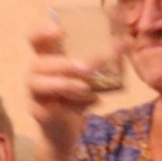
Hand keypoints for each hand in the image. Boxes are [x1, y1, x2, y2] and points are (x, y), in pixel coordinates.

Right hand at [27, 20, 101, 160]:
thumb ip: (103, 60)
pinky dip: (71, 104)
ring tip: (86, 88)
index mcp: (48, 58)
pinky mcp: (38, 112)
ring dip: (65, 84)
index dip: (42, 31)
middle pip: (39, 62)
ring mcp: (35, 93)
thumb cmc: (77, 96)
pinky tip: (91, 101)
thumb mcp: (90, 76)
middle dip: (63, 64)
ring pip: (40, 84)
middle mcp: (37, 73)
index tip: (60, 30)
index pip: (36, 39)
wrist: (67, 130)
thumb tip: (126, 41)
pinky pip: (50, 106)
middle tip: (86, 68)